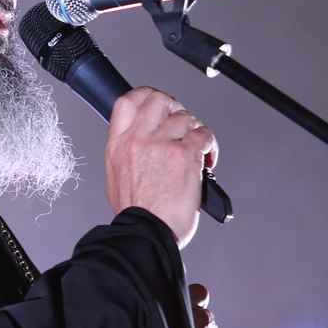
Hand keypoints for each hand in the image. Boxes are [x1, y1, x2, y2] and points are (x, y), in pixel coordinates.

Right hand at [105, 87, 219, 247]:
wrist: (147, 231)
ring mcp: (161, 145)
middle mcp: (138, 140)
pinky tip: (207, 157)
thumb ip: (128, 154)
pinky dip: (209, 144)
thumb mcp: (117, 177)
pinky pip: (203, 135)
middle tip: (181, 122)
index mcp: (118, 145)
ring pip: (185, 117)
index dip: (145, 95)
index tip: (155, 101)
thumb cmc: (137, 214)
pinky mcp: (184, 155)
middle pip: (159, 100)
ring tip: (197, 147)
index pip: (128, 102)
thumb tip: (142, 143)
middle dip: (175, 108)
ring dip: (195, 130)